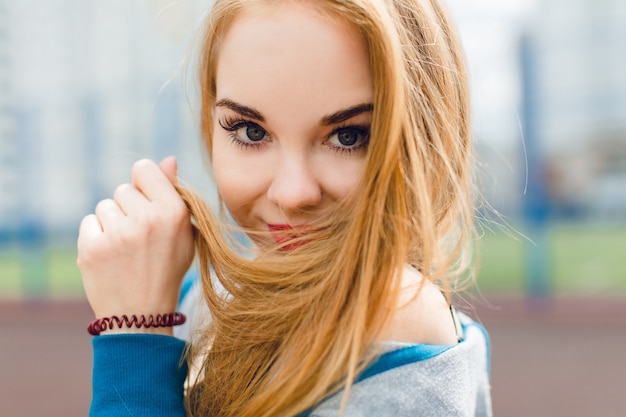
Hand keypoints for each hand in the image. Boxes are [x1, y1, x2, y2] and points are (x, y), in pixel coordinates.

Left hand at [77, 157, 193, 333]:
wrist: (141, 316)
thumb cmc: (165, 269)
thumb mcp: (182, 233)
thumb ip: (173, 193)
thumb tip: (167, 158)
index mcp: (173, 212)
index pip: (144, 168)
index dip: (144, 184)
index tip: (146, 202)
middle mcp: (147, 219)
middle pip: (123, 189)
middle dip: (129, 208)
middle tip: (139, 238)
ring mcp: (118, 234)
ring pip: (105, 206)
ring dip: (112, 223)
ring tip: (125, 250)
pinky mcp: (92, 247)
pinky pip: (89, 223)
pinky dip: (96, 237)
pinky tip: (109, 257)